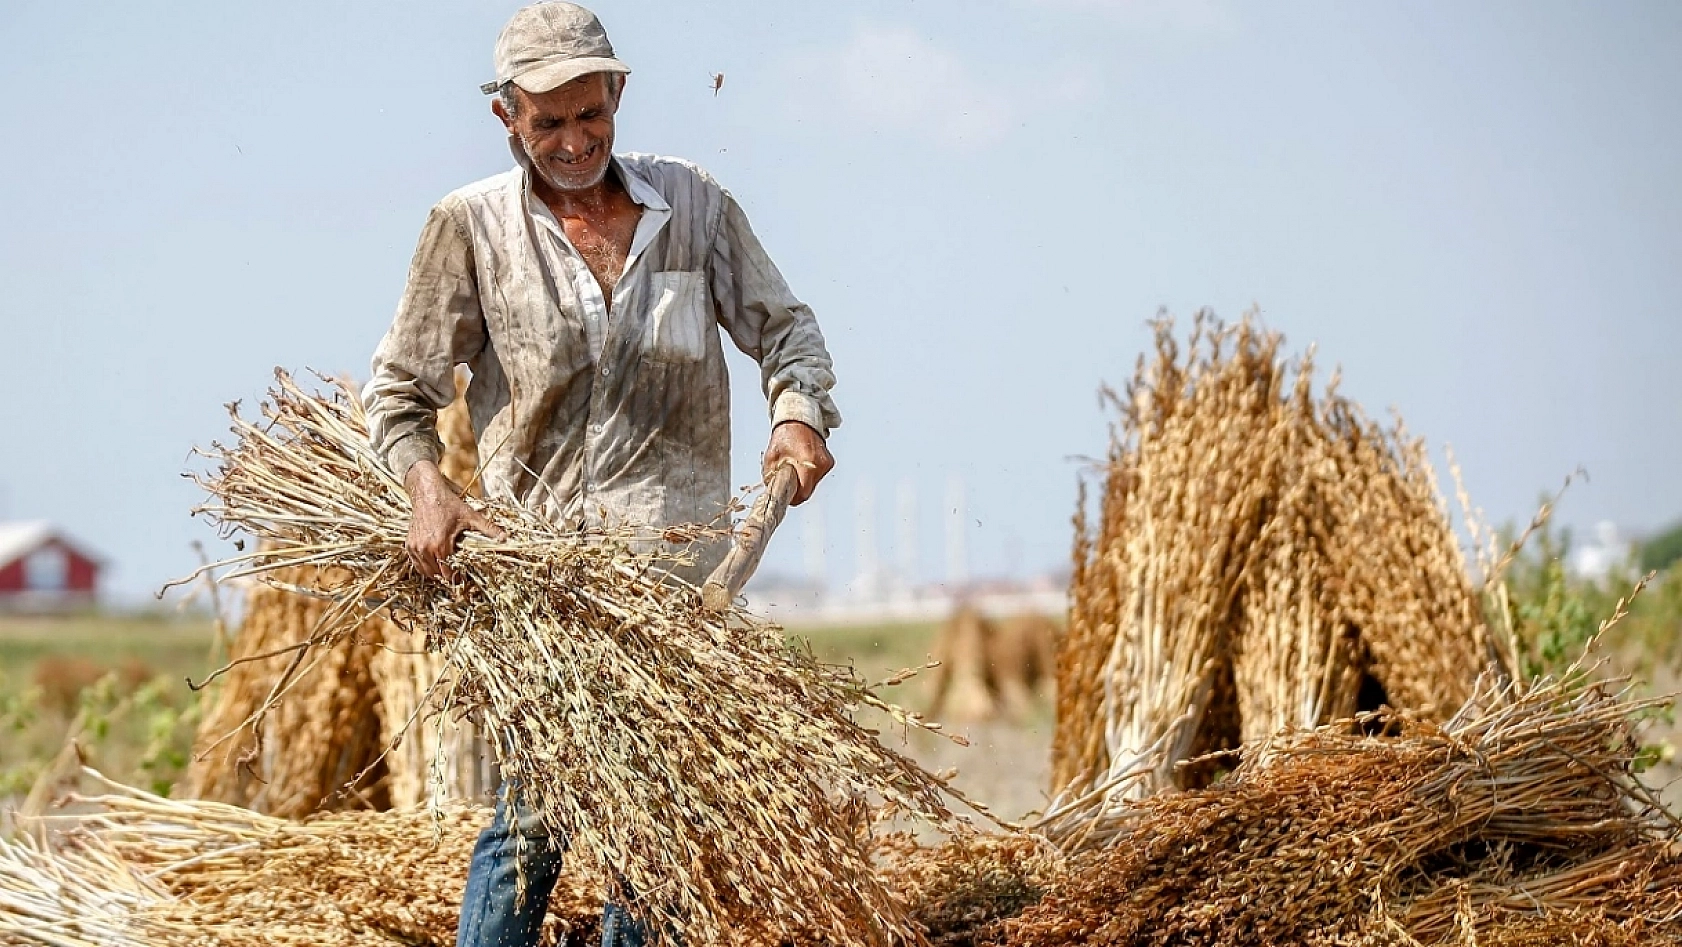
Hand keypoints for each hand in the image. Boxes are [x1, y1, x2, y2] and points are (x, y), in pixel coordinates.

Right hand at [403, 461, 504, 582]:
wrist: (426, 493)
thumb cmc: (448, 504)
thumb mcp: (470, 516)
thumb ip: (488, 528)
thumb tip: (505, 537)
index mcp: (440, 545)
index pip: (447, 572)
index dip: (456, 578)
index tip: (463, 578)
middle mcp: (425, 549)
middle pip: (436, 574)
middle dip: (447, 576)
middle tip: (457, 574)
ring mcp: (415, 547)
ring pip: (425, 571)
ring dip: (436, 573)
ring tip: (447, 570)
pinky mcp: (409, 545)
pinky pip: (416, 564)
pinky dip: (425, 566)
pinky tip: (435, 563)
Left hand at [763, 421, 833, 505]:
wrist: (799, 420)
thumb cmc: (785, 436)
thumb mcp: (771, 456)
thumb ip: (771, 476)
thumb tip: (771, 491)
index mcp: (807, 463)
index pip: (803, 494)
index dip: (793, 498)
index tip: (786, 497)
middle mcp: (820, 464)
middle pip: (808, 490)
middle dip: (797, 489)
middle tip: (787, 482)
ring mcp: (826, 463)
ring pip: (813, 484)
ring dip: (803, 481)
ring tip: (794, 469)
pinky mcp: (829, 462)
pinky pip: (817, 476)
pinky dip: (809, 474)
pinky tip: (802, 464)